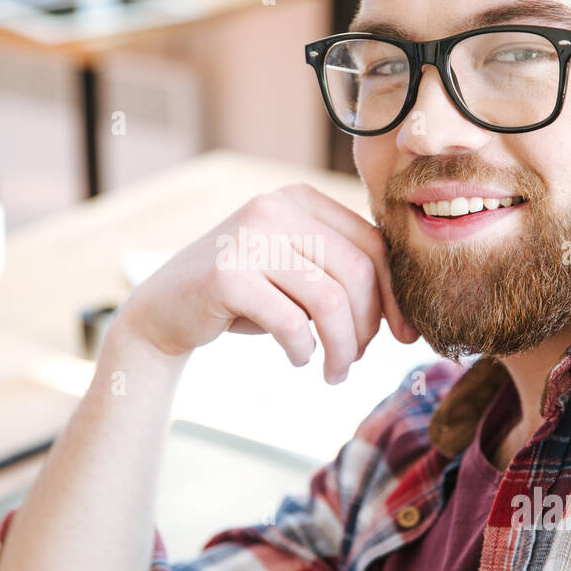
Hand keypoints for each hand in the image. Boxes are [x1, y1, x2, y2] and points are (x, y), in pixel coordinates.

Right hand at [114, 183, 419, 383]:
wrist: (164, 309)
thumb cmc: (243, 296)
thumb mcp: (295, 272)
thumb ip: (341, 272)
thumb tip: (406, 314)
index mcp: (300, 198)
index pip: (373, 245)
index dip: (396, 295)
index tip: (403, 335)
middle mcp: (275, 207)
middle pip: (357, 272)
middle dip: (367, 328)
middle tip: (356, 361)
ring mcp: (248, 237)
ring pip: (330, 300)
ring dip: (341, 347)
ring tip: (334, 371)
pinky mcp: (226, 275)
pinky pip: (291, 322)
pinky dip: (304, 350)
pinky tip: (299, 359)